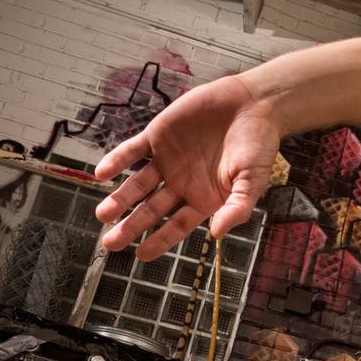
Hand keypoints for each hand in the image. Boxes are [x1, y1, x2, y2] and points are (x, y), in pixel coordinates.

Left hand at [93, 74, 281, 261]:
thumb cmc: (258, 146)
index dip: (158, 241)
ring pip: (138, 184)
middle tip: (110, 242)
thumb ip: (237, 208)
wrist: (253, 105)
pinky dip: (117, 161)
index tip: (140, 255)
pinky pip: (132, 151)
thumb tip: (218, 234)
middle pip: (151, 210)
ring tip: (102, 214)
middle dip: (131, 226)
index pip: (176, 226)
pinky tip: (103, 173)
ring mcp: (168, 160)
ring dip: (120, 199)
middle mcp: (182, 183)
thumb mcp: (253, 182)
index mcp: (204, 199)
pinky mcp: (158, 136)